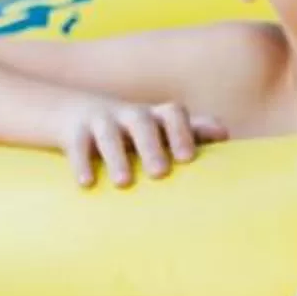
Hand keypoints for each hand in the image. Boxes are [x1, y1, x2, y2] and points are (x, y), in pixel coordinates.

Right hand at [54, 92, 224, 187]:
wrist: (70, 111)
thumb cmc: (128, 128)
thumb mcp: (157, 127)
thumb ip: (191, 130)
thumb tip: (225, 133)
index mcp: (153, 116)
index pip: (173, 113)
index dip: (183, 131)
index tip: (188, 159)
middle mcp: (128, 115)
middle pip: (142, 122)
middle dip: (152, 146)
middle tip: (161, 173)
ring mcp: (99, 120)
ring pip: (108, 134)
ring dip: (116, 157)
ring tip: (123, 183)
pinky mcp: (73, 132)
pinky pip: (77, 145)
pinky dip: (81, 163)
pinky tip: (86, 184)